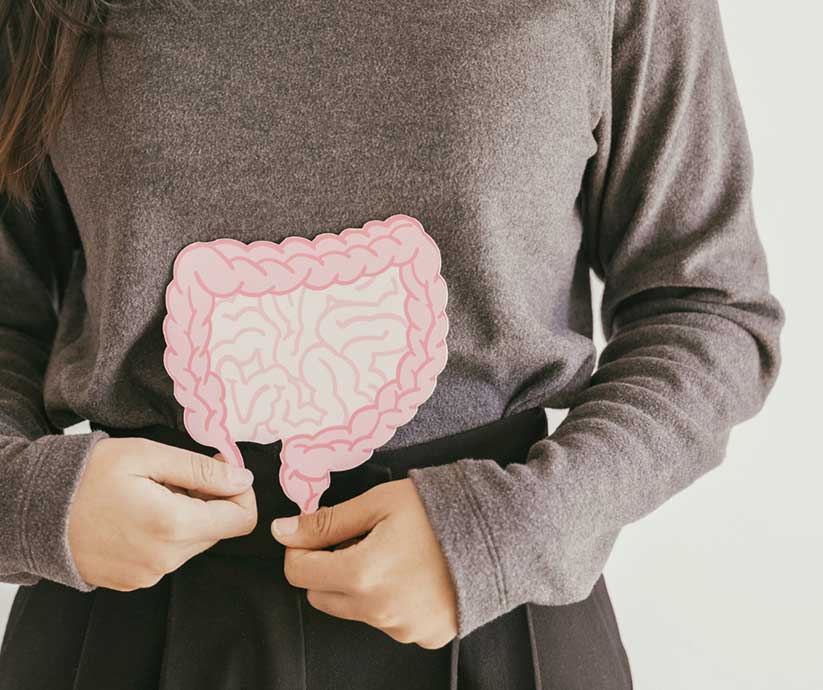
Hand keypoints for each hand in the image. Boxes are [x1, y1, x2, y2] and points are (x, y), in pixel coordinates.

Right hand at [68, 437, 257, 590]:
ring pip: (194, 542)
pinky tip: (140, 513)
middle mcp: (166, 559)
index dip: (241, 492)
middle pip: (218, 530)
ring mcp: (149, 575)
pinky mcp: (134, 580)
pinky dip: (167, 533)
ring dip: (187, 516)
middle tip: (180, 476)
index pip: (242, 520)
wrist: (34, 511)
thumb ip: (201, 469)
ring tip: (154, 493)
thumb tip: (242, 478)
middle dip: (210, 500)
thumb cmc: (88, 476)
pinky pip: (169, 555)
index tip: (222, 471)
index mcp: (174, 526)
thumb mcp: (147, 455)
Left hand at [271, 478, 457, 648]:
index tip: (313, 534)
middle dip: (327, 568)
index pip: (298, 573)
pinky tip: (412, 573)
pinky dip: (389, 600)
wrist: (501, 533)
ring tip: (392, 553)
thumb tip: (283, 531)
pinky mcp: (424, 635)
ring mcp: (402, 628)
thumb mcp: (378, 503)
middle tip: (357, 539)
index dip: (299, 549)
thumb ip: (327, 522)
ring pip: (354, 609)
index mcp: (362, 574)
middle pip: (321, 596)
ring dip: (359, 585)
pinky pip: (388, 621)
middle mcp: (378, 610)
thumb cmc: (439, 510)